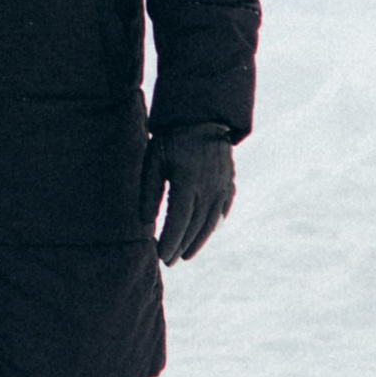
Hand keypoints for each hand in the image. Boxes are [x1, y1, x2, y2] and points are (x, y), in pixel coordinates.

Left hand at [141, 127, 236, 266]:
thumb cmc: (171, 137)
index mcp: (188, 183)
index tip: (161, 257)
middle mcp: (209, 188)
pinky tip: (207, 232)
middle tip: (169, 261)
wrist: (202, 115)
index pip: (179, 221)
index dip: (170, 241)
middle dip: (181, 246)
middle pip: (195, 226)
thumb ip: (150, 192)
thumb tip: (145, 222)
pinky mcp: (229, 181)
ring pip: (211, 222)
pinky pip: (224, 209)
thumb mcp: (153, 161)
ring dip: (199, 241)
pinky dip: (215, 224)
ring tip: (186, 255)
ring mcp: (223, 186)